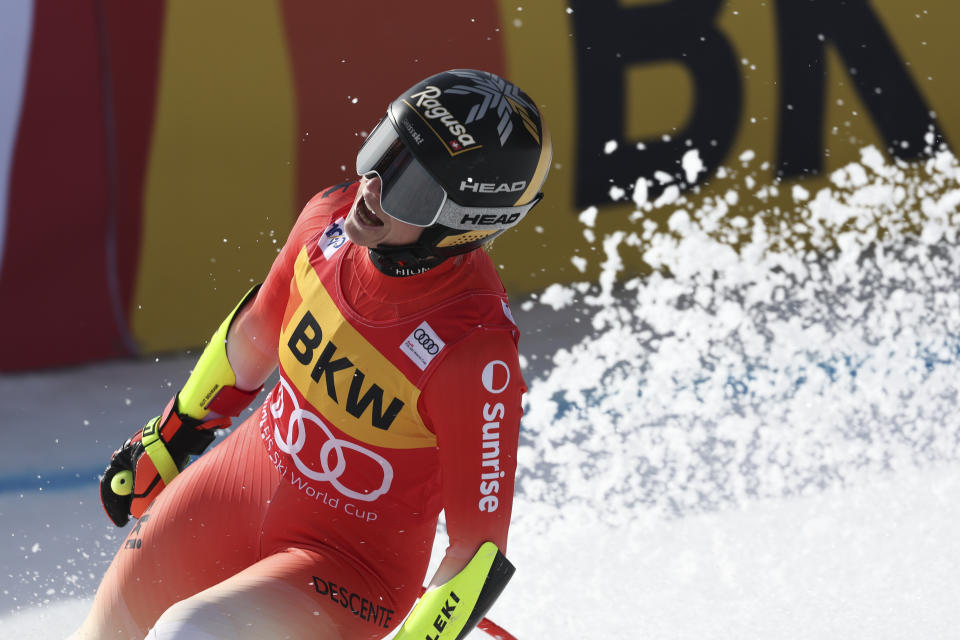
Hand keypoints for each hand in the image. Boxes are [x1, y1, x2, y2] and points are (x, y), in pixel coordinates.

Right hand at [99, 396, 229, 526]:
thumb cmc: (160, 453)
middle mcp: (131, 457)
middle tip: (137, 518)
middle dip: (131, 503)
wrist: (182, 433)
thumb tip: (136, 513)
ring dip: (149, 492)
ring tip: (161, 489)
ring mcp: (146, 456)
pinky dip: (161, 483)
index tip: (120, 522)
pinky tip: (171, 477)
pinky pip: (158, 476)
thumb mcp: (145, 479)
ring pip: (144, 482)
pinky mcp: (162, 456)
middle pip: (126, 486)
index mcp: (121, 458)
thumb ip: (138, 497)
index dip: (113, 506)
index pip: (110, 486)